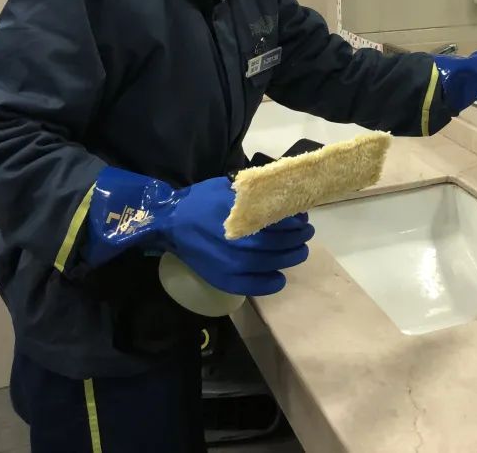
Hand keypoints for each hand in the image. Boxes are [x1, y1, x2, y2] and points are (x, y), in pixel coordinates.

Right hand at [85, 169, 313, 296]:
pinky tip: (279, 277)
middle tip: (306, 234)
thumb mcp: (228, 189)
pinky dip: (271, 283)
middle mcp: (239, 246)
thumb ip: (254, 194)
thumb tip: (283, 194)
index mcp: (241, 220)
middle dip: (299, 240)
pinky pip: (255, 287)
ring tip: (299, 251)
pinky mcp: (224, 280)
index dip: (296, 224)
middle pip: (280, 247)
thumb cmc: (201, 202)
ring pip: (272, 266)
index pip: (280, 226)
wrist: (170, 224)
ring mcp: (231, 266)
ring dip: (291, 258)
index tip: (303, 219)